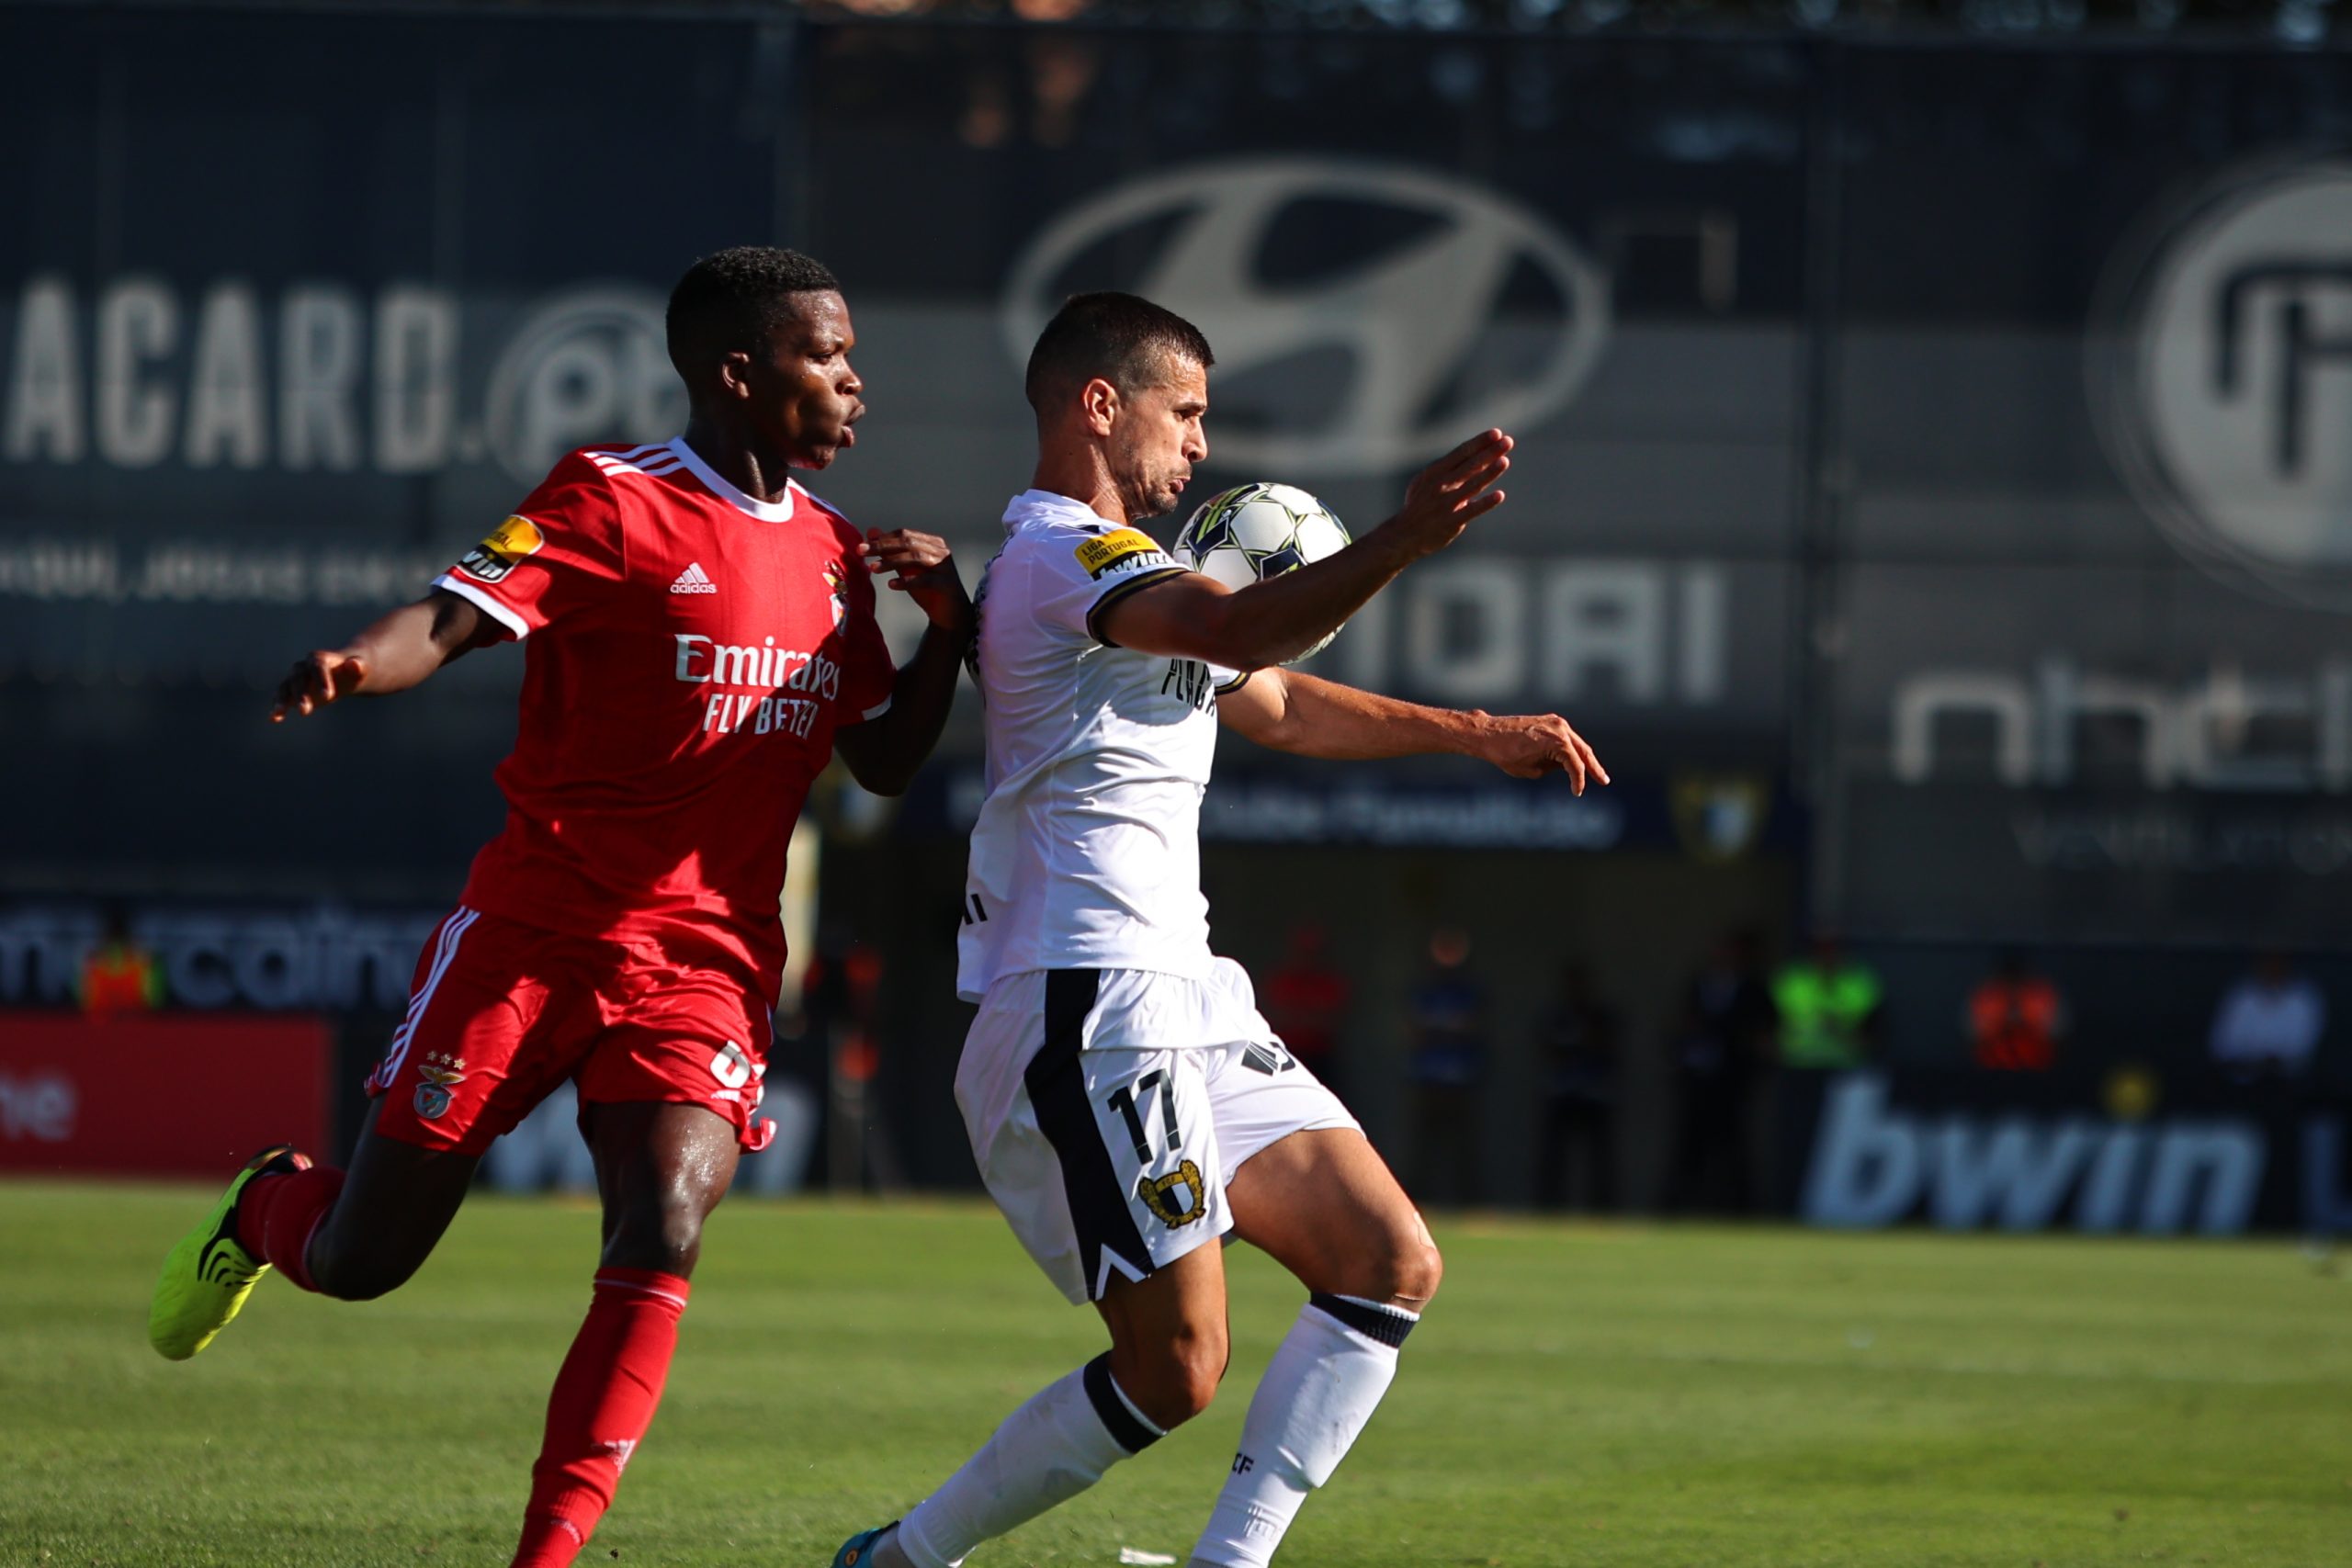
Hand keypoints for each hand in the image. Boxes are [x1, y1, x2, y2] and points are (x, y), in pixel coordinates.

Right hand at [271, 650, 367, 721]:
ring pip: (285, 687)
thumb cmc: (352, 672)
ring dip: (282, 699)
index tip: (328, 697)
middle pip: (299, 678)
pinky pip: (281, 697)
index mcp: (320, 659)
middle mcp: (303, 667)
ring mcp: (295, 678)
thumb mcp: (359, 670)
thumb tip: (355, 664)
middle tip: (306, 712)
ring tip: (279, 712)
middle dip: (301, 694)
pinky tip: (273, 718)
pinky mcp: (290, 691)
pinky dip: (277, 707)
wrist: (343, 674)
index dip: (322, 680)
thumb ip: (358, 667)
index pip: (318, 666)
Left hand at [857, 529, 972, 636]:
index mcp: (931, 543)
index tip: (862, 546)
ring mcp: (945, 566)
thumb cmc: (927, 589)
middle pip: (908, 542)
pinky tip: (891, 585)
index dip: (882, 539)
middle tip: (861, 552)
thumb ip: (890, 551)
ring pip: (916, 558)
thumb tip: (871, 532)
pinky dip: (907, 582)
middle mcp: (940, 551)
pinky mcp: (947, 583)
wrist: (949, 613)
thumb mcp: (905, 569)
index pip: (904, 534)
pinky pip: (925, 580)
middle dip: (883, 547)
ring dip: (891, 562)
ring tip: (873, 569)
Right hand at [1381, 428, 1512, 560]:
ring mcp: (1446, 503)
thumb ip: (1446, 470)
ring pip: (1472, 484)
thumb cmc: (1419, 506)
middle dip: (1490, 452)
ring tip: (1505, 461)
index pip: (1461, 453)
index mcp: (1434, 472)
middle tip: (1508, 441)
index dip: (1480, 442)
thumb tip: (1471, 458)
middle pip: (1470, 465)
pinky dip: (1485, 503)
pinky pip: (1471, 510)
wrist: (1404, 535)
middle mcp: (1441, 485)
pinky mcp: (1452, 521)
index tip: (1496, 433)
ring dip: (1490, 472)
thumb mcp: (1425, 482)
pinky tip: (1499, 495)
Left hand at [1476, 712, 1607, 792]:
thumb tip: (1562, 765)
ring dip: (1585, 758)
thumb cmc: (1506, 754)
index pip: (1575, 765)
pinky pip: (1566, 738)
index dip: (1578, 781)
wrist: (1488, 734)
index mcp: (1558, 742)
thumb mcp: (1532, 770)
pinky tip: (1577, 761)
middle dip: (1594, 768)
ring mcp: (1556, 722)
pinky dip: (1572, 749)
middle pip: (1584, 751)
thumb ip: (1553, 768)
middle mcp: (1560, 728)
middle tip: (1604, 781)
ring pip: (1576, 744)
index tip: (1577, 793)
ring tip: (1596, 772)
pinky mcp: (1549, 721)